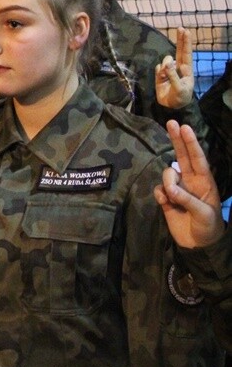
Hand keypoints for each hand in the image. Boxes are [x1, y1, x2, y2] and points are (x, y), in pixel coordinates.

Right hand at [154, 120, 224, 247]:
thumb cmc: (209, 226)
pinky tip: (165, 204)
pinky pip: (158, 190)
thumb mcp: (204, 214)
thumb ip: (187, 199)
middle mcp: (190, 181)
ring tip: (172, 198)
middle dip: (176, 140)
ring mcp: (177, 189)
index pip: (197, 159)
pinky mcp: (166, 199)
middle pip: (181, 156)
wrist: (198, 244)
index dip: (191, 143)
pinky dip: (159, 195)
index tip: (185, 128)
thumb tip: (168, 189)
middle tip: (171, 122)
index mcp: (204, 181)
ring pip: (166, 175)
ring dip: (167, 183)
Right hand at [155, 27, 194, 109]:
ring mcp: (169, 71)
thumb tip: (167, 63)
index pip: (186, 54)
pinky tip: (161, 79)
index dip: (186, 42)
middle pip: (179, 51)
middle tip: (180, 28)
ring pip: (165, 60)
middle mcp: (178, 68)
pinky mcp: (160, 76)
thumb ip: (173, 76)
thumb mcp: (179, 88)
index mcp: (186, 70)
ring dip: (165, 66)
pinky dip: (159, 72)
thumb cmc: (180, 98)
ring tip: (165, 77)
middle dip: (180, 40)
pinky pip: (158, 68)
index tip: (186, 31)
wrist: (171, 107)